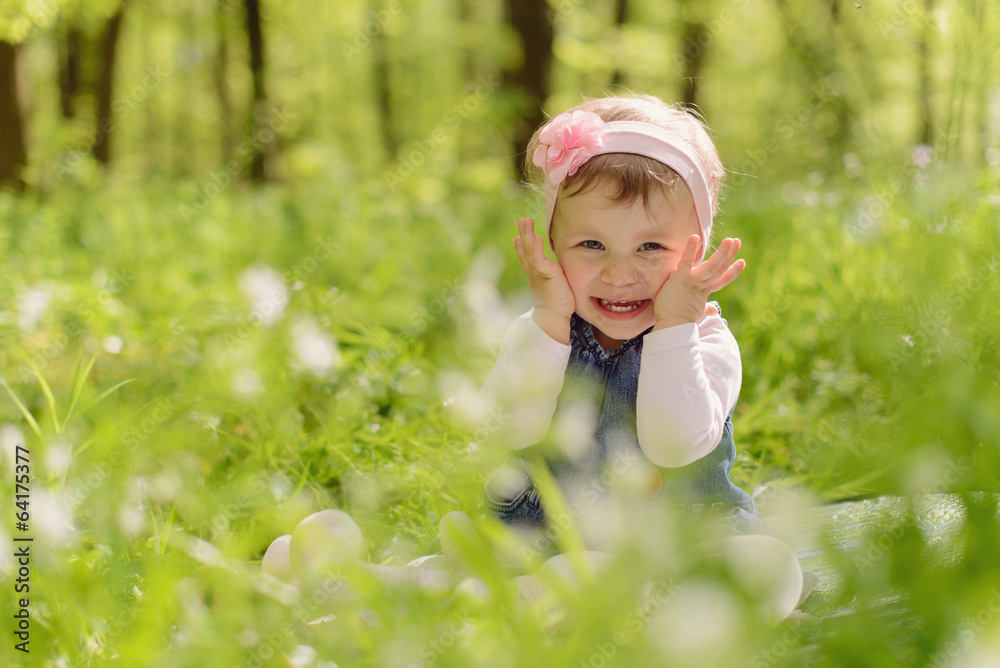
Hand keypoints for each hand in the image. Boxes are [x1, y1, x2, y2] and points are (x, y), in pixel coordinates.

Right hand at [513, 217, 574, 341]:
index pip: (528, 258)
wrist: (553, 317)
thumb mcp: (555, 289)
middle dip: (524, 234)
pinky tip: (536, 237)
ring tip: (525, 221)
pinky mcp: (545, 273)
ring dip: (527, 234)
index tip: (517, 238)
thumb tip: (557, 280)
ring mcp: (538, 272)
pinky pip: (538, 257)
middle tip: (522, 221)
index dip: (522, 247)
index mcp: (537, 275)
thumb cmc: (558, 307)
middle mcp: (534, 272)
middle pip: (526, 249)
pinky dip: (536, 247)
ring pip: (530, 249)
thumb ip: (554, 281)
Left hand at [652, 235, 744, 329]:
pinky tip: (695, 237)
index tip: (742, 262)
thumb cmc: (681, 321)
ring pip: (711, 266)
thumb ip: (706, 308)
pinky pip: (686, 261)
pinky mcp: (680, 278)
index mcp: (704, 292)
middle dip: (729, 255)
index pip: (722, 280)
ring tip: (730, 240)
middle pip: (719, 269)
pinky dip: (690, 249)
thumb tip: (714, 310)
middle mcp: (701, 286)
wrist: (672, 328)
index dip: (732, 271)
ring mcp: (692, 281)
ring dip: (722, 253)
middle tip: (737, 241)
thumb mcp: (697, 312)